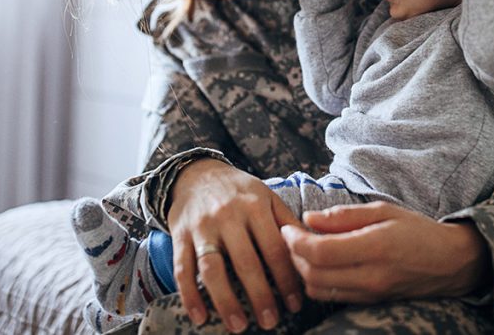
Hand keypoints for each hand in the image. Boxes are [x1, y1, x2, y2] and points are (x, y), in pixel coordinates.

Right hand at [167, 159, 304, 330]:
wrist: (196, 173)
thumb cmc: (238, 191)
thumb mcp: (267, 196)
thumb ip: (287, 222)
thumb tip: (314, 249)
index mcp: (255, 206)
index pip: (275, 248)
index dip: (286, 279)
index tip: (295, 303)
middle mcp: (227, 216)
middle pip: (245, 262)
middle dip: (260, 295)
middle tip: (271, 322)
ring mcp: (201, 227)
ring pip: (212, 268)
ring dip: (225, 300)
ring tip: (239, 325)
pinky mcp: (179, 236)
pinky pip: (182, 269)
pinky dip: (189, 295)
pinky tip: (200, 317)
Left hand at [280, 201, 490, 302]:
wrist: (450, 262)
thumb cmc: (417, 230)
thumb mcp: (384, 210)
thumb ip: (344, 216)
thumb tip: (308, 219)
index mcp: (375, 246)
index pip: (320, 252)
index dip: (295, 241)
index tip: (287, 227)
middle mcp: (371, 276)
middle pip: (313, 275)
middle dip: (294, 256)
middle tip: (291, 237)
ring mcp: (370, 293)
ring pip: (318, 291)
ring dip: (303, 271)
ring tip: (304, 250)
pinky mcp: (370, 302)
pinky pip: (332, 297)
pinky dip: (318, 281)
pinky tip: (320, 264)